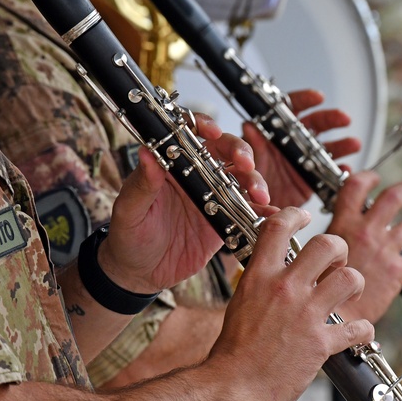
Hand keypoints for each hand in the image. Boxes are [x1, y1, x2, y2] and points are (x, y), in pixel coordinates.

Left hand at [100, 113, 268, 293]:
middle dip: (240, 152)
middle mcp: (195, 176)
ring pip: (242, 179)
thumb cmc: (128, 237)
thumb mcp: (130, 211)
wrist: (141, 274)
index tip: (213, 132)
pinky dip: (264, 212)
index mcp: (171, 166)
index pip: (190, 134)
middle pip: (225, 152)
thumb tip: (147, 153)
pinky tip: (272, 215)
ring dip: (255, 181)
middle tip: (246, 163)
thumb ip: (142, 184)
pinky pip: (248, 212)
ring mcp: (214, 198)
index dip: (204, 126)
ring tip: (260, 195)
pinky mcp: (226, 221)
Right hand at [207, 207, 372, 400]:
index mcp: (259, 277)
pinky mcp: (321, 342)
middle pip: (328, 245)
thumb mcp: (241, 304)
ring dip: (356, 284)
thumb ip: (261, 285)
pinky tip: (357, 334)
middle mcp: (285, 289)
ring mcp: (305, 314)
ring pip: (350, 278)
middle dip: (340, 249)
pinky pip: (358, 327)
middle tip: (337, 264)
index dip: (296, 215)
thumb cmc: (233, 352)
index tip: (305, 216)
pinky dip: (363, 331)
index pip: (279, 227)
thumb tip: (272, 275)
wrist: (232, 387)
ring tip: (349, 294)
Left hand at [242, 89, 361, 208]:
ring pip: (326, 148)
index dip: (303, 100)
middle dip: (330, 119)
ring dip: (342, 144)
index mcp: (275, 133)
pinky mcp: (310, 181)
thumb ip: (251, 145)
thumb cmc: (244, 182)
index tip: (317, 98)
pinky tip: (345, 170)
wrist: (250, 211)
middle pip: (314, 124)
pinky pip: (327, 175)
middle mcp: (291, 144)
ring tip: (353, 144)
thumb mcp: (246, 161)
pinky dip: (338, 172)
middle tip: (343, 118)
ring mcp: (303, 162)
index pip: (290, 109)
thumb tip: (250, 126)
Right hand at [324, 171, 401, 322]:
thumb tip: (319, 224)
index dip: (367, 178)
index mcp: (343, 225)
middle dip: (401, 192)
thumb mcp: (313, 254)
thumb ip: (324, 237)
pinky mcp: (397, 271)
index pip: (356, 187)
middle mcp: (367, 232)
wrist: (333, 315)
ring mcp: (385, 250)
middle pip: (392, 199)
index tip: (374, 178)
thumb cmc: (319, 288)